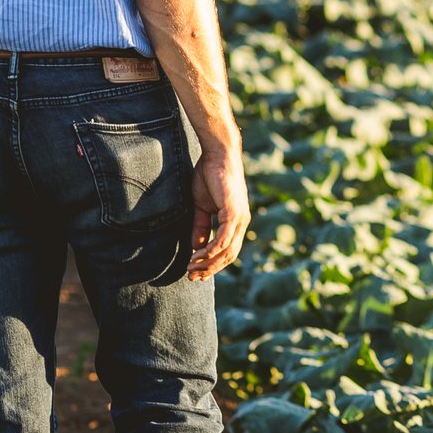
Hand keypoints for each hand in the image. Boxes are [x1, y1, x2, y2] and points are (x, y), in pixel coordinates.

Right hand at [187, 145, 249, 281]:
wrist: (217, 154)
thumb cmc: (209, 176)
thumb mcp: (202, 207)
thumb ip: (201, 227)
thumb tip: (197, 248)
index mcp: (236, 221)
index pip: (228, 251)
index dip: (212, 265)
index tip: (195, 274)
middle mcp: (241, 222)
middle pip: (229, 256)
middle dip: (209, 269)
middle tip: (192, 277)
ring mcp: (240, 217)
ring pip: (227, 250)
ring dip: (208, 263)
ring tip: (191, 269)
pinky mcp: (234, 211)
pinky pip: (224, 238)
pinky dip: (211, 250)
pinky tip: (198, 256)